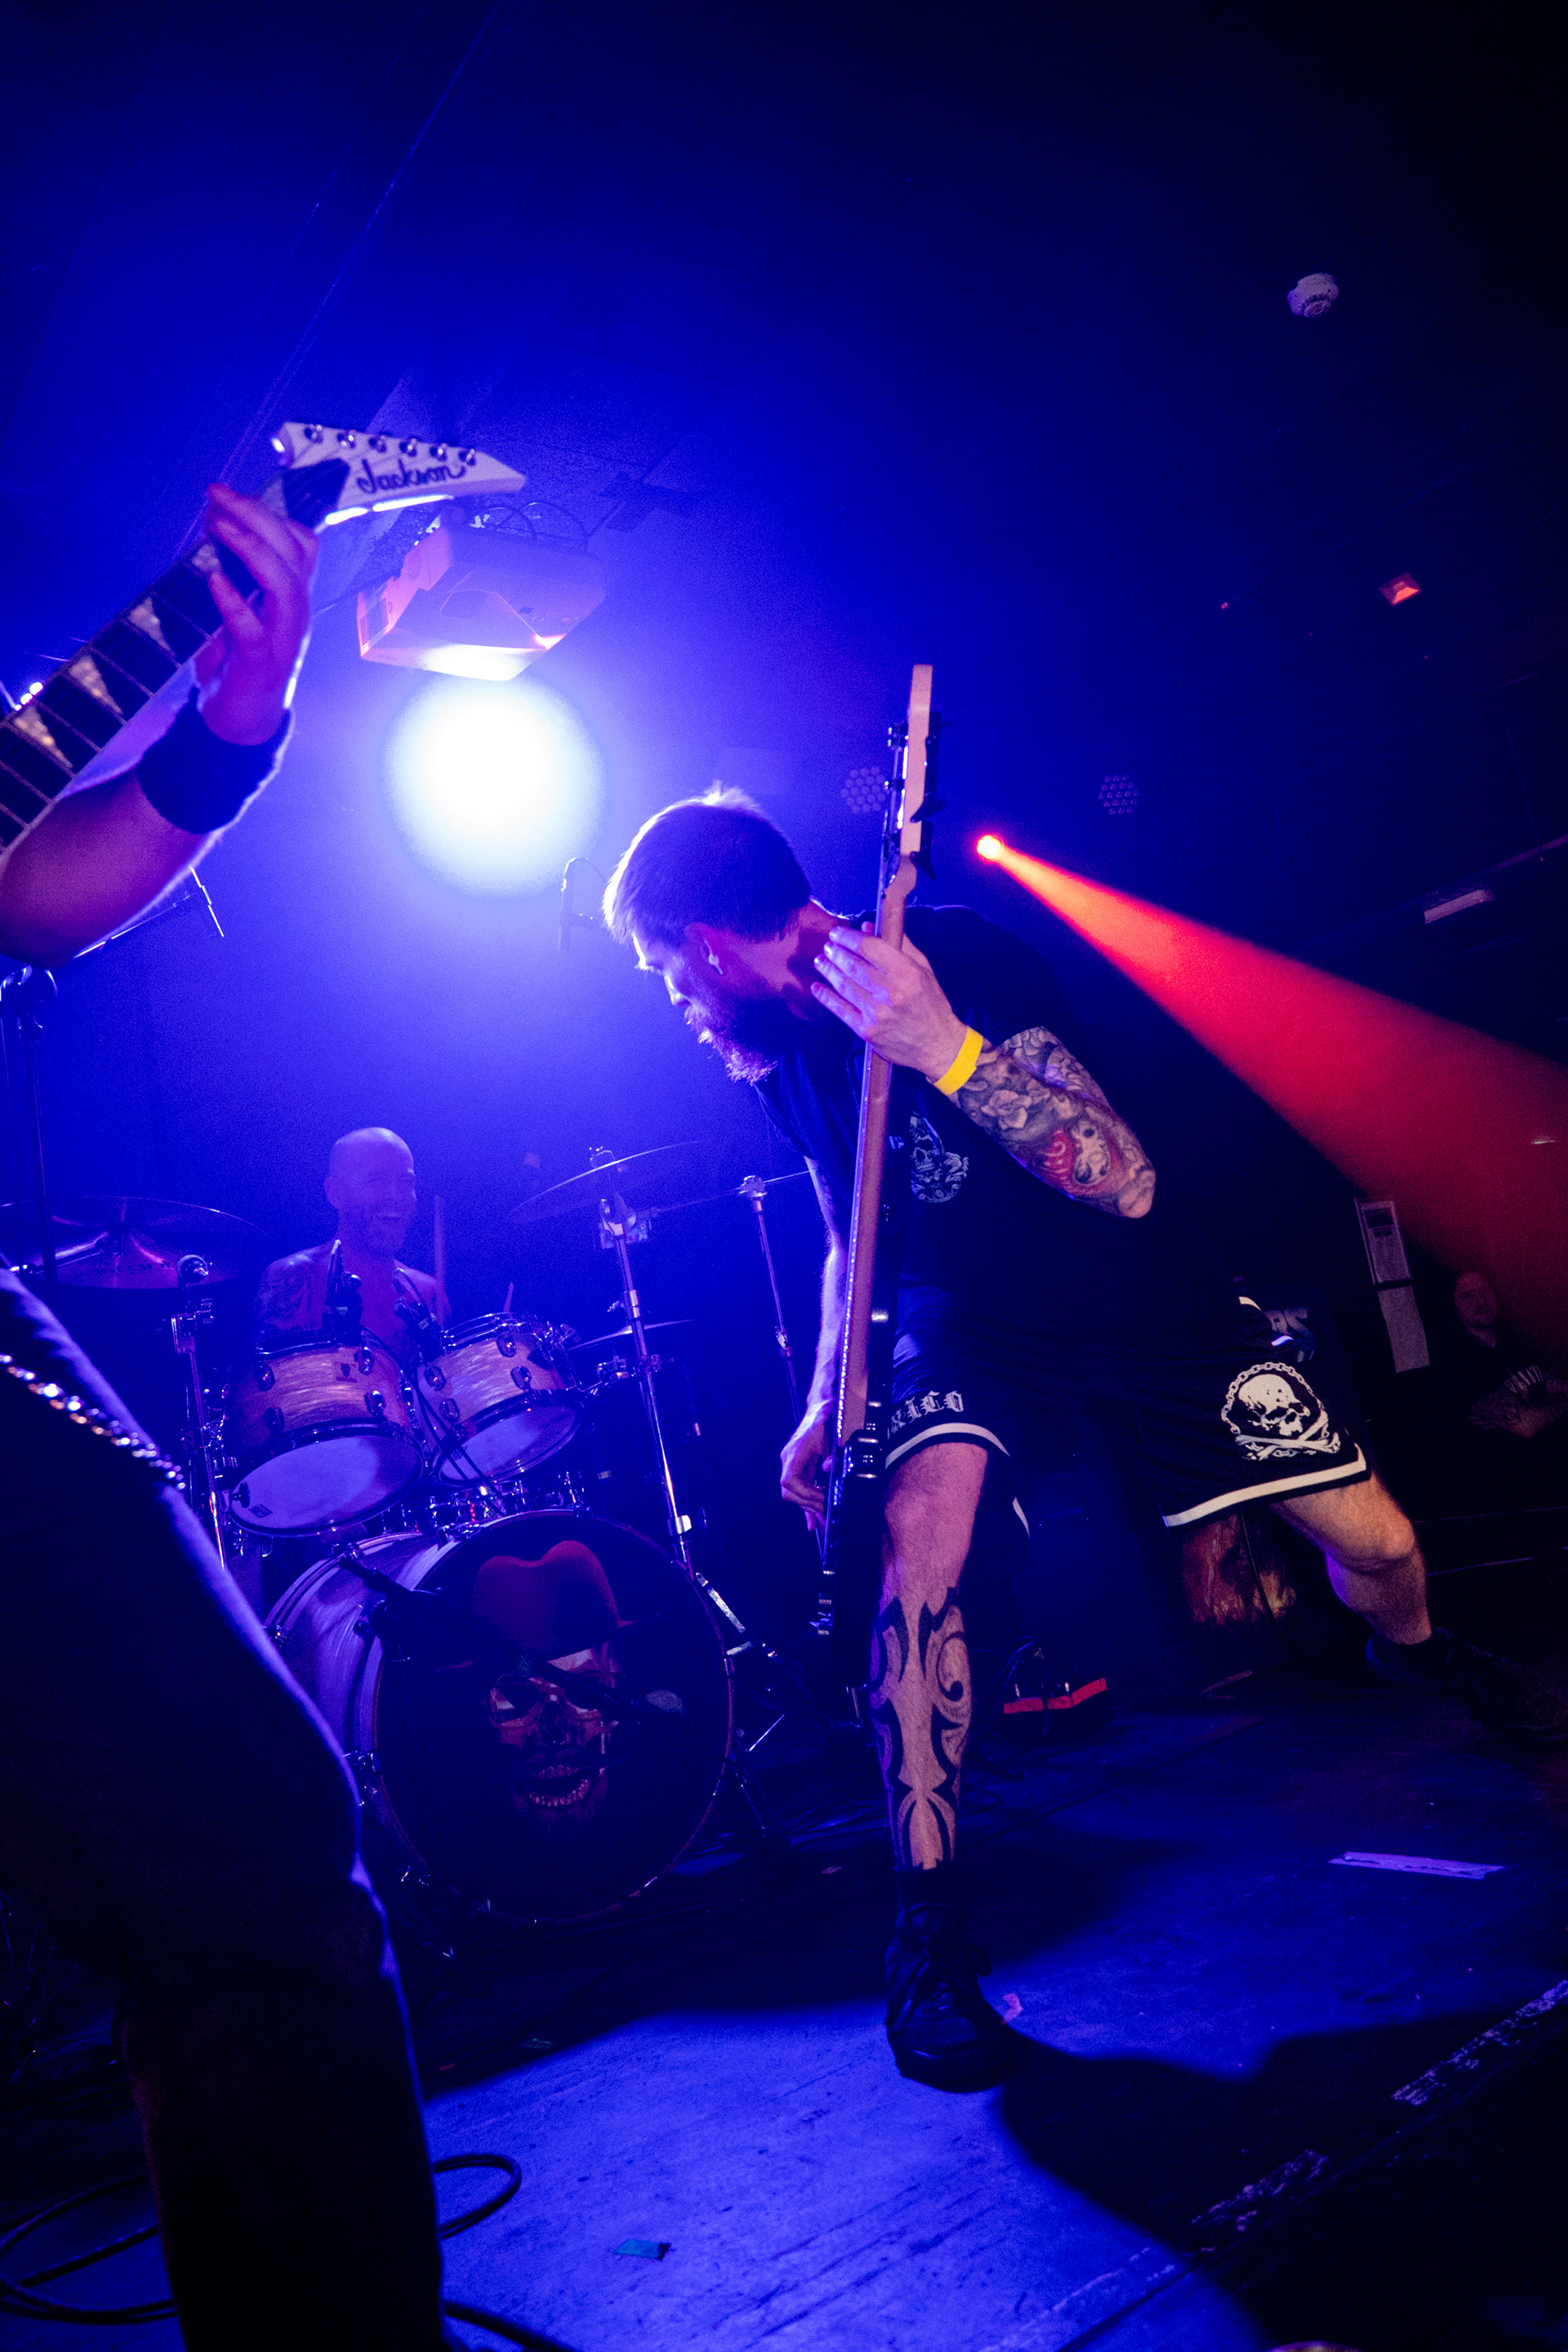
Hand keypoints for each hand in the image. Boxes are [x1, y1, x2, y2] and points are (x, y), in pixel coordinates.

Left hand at [194, 484, 317, 744]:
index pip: (301, 542)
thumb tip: (210, 525)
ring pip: (285, 586)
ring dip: (252, 550)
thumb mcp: (237, 606)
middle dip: (256, 514)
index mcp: (291, 596)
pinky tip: (213, 578)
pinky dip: (235, 601)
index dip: (267, 511)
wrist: (239, 723)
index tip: (224, 496)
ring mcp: (282, 639)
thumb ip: (232, 571)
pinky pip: (253, 629)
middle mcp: (295, 613)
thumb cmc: (234, 661)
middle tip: (216, 495)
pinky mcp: (260, 664)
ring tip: (217, 527)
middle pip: (295, 552)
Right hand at [781, 1407, 832, 1529]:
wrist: (823, 1409)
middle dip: (807, 1503)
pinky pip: (801, 1489)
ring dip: (808, 1507)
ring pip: (794, 1492)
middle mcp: (790, 1460)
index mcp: (795, 1452)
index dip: (803, 1493)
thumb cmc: (825, 1419)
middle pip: (789, 1490)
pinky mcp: (801, 1468)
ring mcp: (794, 1464)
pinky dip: (807, 1504)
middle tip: (826, 1511)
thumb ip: (829, 1453)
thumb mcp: (831, 1435)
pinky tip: (812, 1520)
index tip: (819, 1499)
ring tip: (822, 1520)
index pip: (789, 1480)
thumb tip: (826, 1468)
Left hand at [811, 924, 969, 1080]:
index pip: (869, 948)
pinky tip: (817, 988)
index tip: (837, 932)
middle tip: (828, 946)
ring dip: (828, 971)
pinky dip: (826, 997)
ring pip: (844, 986)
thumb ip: (899, 945)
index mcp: (906, 973)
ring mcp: (876, 1013)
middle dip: (836, 953)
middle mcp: (890, 992)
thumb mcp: (924, 969)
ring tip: (821, 961)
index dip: (849, 937)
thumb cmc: (932, 1004)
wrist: (938, 1045)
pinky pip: (840, 1010)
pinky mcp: (867, 1031)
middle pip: (853, 966)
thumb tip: (869, 927)